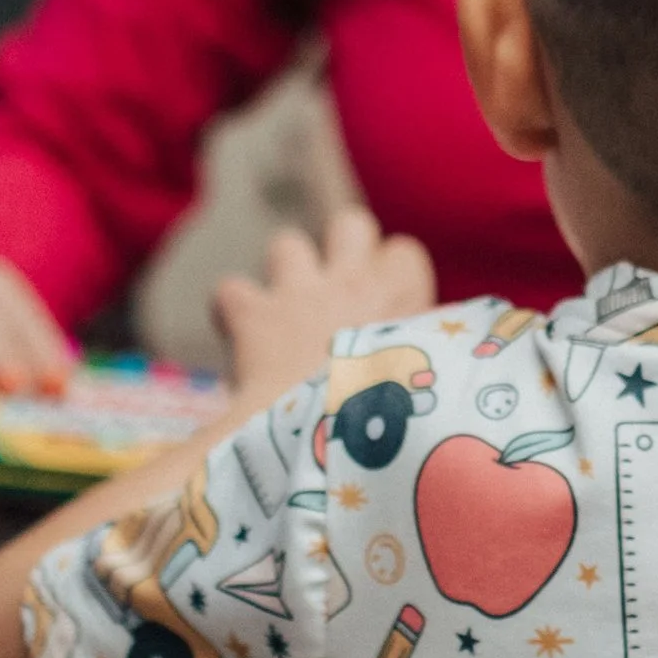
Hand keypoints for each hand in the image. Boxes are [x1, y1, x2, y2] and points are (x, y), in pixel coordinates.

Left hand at [214, 210, 435, 412]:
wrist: (326, 432)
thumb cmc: (385, 407)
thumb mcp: (425, 370)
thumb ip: (422, 342)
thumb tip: (427, 341)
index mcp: (398, 292)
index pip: (404, 252)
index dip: (394, 275)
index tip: (390, 306)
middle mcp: (348, 278)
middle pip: (350, 225)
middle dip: (342, 249)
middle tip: (340, 293)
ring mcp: (297, 291)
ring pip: (287, 244)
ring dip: (287, 273)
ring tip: (290, 311)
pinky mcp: (251, 315)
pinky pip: (230, 291)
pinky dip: (235, 311)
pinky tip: (242, 334)